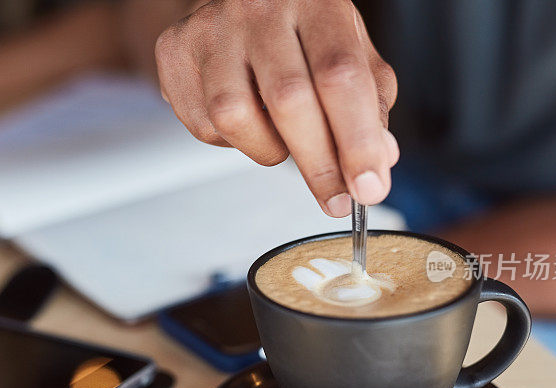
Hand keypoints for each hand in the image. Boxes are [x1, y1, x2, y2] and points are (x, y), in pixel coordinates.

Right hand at [155, 0, 398, 216]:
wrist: (240, 2)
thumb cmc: (300, 30)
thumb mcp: (350, 51)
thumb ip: (370, 102)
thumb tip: (379, 159)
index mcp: (315, 1)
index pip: (340, 75)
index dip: (357, 139)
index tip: (368, 187)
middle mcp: (259, 8)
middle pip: (288, 100)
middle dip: (319, 165)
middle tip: (336, 200)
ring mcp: (211, 28)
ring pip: (235, 117)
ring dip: (268, 150)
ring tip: (281, 138)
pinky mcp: (175, 52)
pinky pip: (203, 125)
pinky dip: (232, 142)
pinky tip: (247, 120)